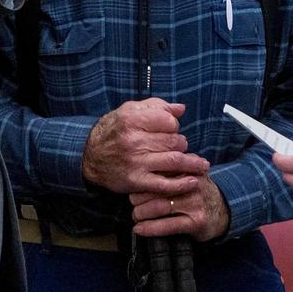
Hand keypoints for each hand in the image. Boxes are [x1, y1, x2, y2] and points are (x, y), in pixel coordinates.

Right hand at [82, 99, 208, 196]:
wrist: (90, 156)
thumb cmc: (113, 130)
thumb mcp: (129, 111)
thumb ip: (156, 107)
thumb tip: (181, 109)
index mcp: (132, 120)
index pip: (169, 121)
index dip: (174, 125)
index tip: (172, 129)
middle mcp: (134, 141)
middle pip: (174, 141)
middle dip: (182, 143)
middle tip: (181, 146)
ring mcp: (136, 162)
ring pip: (174, 162)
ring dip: (192, 163)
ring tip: (202, 164)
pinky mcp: (136, 181)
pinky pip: (164, 185)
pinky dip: (182, 184)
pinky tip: (193, 181)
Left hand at [130, 175, 229, 241]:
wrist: (224, 211)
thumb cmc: (199, 192)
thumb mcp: (191, 174)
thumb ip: (173, 168)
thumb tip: (144, 164)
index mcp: (189, 169)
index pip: (160, 171)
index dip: (143, 178)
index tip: (133, 183)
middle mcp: (192, 184)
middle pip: (157, 188)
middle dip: (139, 196)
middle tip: (131, 201)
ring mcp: (195, 204)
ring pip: (159, 207)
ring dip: (141, 213)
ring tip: (135, 215)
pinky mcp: (196, 222)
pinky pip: (167, 226)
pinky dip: (150, 228)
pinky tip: (139, 229)